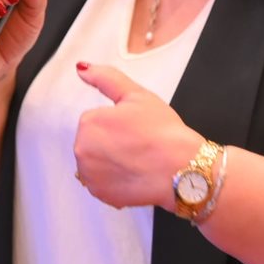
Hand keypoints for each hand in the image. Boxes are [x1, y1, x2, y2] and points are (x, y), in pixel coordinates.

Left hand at [73, 63, 204, 209]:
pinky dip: (115, 180)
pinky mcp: (100, 194)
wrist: (182, 169)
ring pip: (96, 163)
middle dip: (111, 142)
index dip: (119, 123)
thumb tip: (82, 68)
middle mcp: (82, 150)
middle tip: (138, 144)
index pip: (97, 120)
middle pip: (94, 142)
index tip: (136, 128)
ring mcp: (90, 175)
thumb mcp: (137, 95)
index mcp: (89, 123)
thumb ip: (106, 78)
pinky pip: (102, 184)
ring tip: (137, 160)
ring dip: (111, 161)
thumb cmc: (163, 132)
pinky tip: (134, 174)